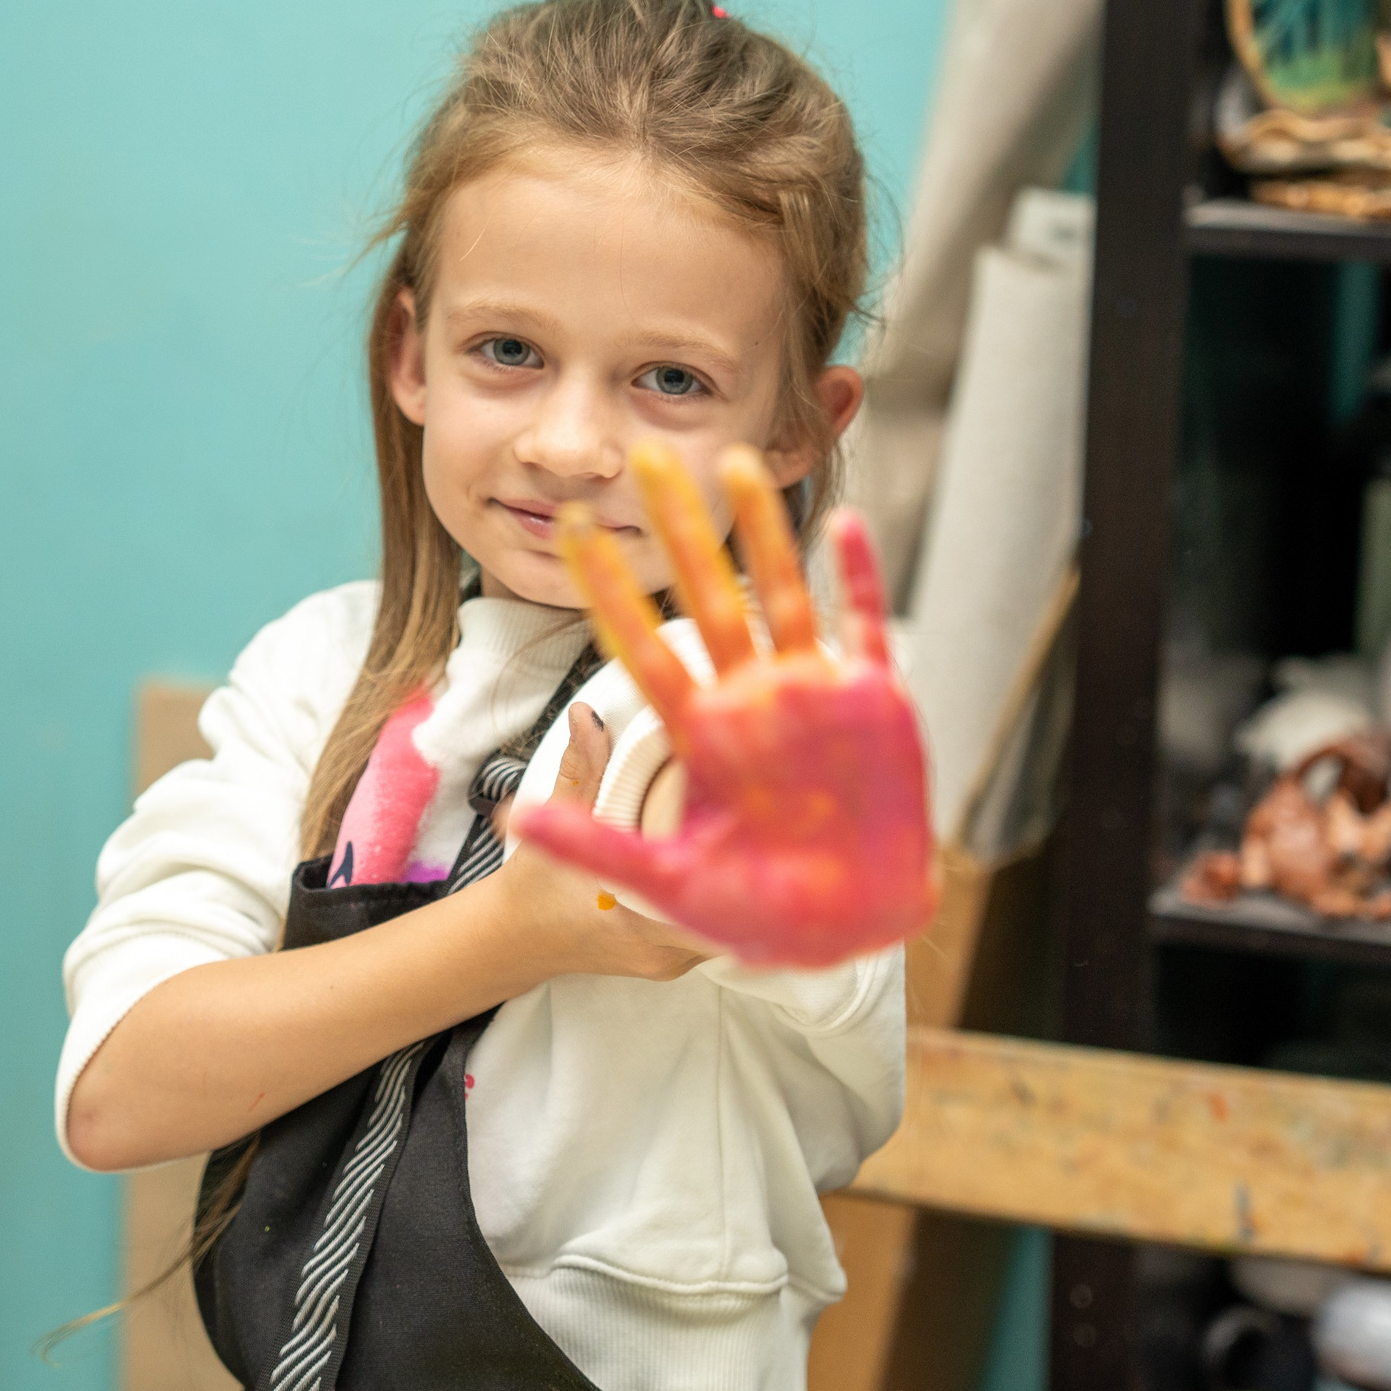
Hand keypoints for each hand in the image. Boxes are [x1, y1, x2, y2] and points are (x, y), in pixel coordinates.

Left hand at [513, 441, 937, 966]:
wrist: (844, 933)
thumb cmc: (757, 915)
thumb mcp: (662, 886)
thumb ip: (595, 846)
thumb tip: (515, 816)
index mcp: (700, 733)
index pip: (640, 645)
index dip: (607, 588)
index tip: (573, 528)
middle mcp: (752, 700)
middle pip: (707, 596)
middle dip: (677, 528)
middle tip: (643, 457)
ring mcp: (814, 696)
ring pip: (783, 594)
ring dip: (762, 531)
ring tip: (736, 462)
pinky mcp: (874, 704)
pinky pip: (864, 627)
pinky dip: (858, 576)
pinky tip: (844, 523)